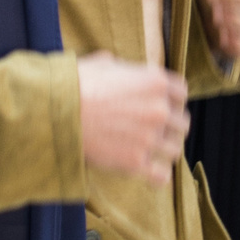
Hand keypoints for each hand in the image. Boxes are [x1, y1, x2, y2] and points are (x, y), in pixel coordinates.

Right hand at [78, 53, 189, 184]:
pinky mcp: (135, 162)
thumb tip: (119, 69)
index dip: (171, 100)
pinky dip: (158, 175)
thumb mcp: (103, 63)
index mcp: (155, 82)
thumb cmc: (75, 84)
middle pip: (182, 123)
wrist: (57, 111)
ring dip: (164, 150)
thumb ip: (122, 68)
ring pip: (174, 149)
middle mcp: (159, 110)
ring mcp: (149, 138)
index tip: (162, 105)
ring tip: (150, 151)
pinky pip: (162, 175)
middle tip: (154, 130)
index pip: (181, 93)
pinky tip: (150, 171)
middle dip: (170, 127)